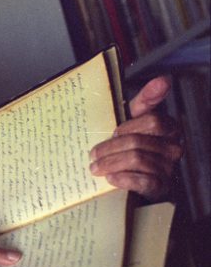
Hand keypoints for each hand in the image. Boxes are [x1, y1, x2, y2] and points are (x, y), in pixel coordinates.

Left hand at [89, 76, 181, 197]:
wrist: (133, 174)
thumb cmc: (132, 142)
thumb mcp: (135, 119)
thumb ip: (146, 99)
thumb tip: (163, 80)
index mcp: (169, 128)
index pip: (152, 121)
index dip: (128, 127)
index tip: (112, 131)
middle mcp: (173, 147)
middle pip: (139, 142)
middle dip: (111, 148)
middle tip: (93, 154)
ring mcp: (168, 168)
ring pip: (137, 160)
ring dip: (111, 163)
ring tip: (95, 167)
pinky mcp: (160, 186)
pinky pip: (143, 181)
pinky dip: (124, 179)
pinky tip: (111, 177)